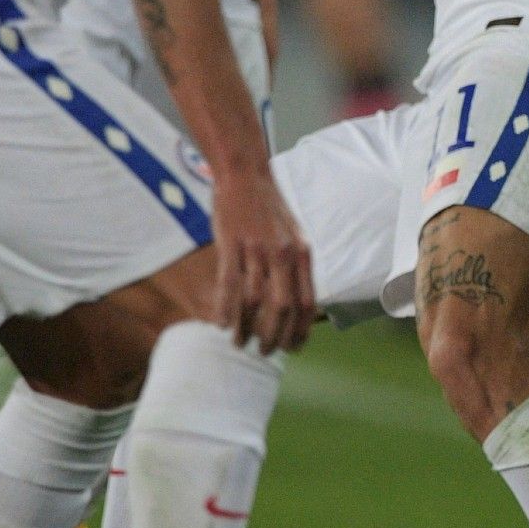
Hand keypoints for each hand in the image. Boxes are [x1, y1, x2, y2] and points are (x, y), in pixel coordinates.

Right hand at [210, 170, 315, 353]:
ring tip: (239, 342)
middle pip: (283, 308)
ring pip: (255, 301)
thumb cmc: (268, 209)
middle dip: (275, 336)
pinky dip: (225, 308)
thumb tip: (299, 300)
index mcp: (302, 255)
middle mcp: (284, 254)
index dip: (301, 330)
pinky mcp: (232, 244)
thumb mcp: (294, 236)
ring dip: (247, 327)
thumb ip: (297, 266)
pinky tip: (220, 323)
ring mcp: (257, 249)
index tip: (294, 348)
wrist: (246, 175)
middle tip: (265, 352)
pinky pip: (229, 284)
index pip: (308, 303)